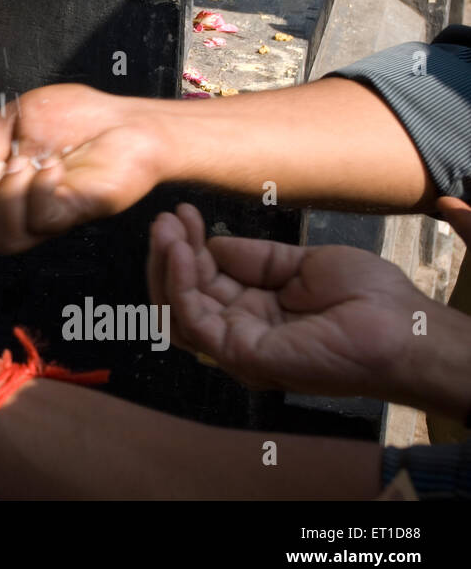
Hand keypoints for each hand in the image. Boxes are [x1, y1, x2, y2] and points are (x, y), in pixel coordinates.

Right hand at [0, 84, 167, 253]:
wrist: (128, 120)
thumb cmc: (79, 118)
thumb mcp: (15, 120)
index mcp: (4, 193)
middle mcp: (24, 214)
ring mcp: (50, 218)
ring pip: (5, 238)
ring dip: (5, 196)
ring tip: (27, 162)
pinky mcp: (76, 212)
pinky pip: (42, 219)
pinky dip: (40, 189)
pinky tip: (55, 165)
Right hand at [148, 203, 460, 408]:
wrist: (403, 326)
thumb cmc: (369, 299)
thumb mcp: (304, 263)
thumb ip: (256, 257)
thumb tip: (212, 245)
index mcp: (257, 310)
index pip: (205, 280)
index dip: (190, 246)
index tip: (184, 213)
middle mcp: (242, 330)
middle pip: (183, 295)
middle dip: (170, 254)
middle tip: (165, 219)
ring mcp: (239, 346)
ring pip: (178, 311)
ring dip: (167, 267)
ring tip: (166, 230)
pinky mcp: (242, 355)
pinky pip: (194, 321)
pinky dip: (180, 284)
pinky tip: (183, 251)